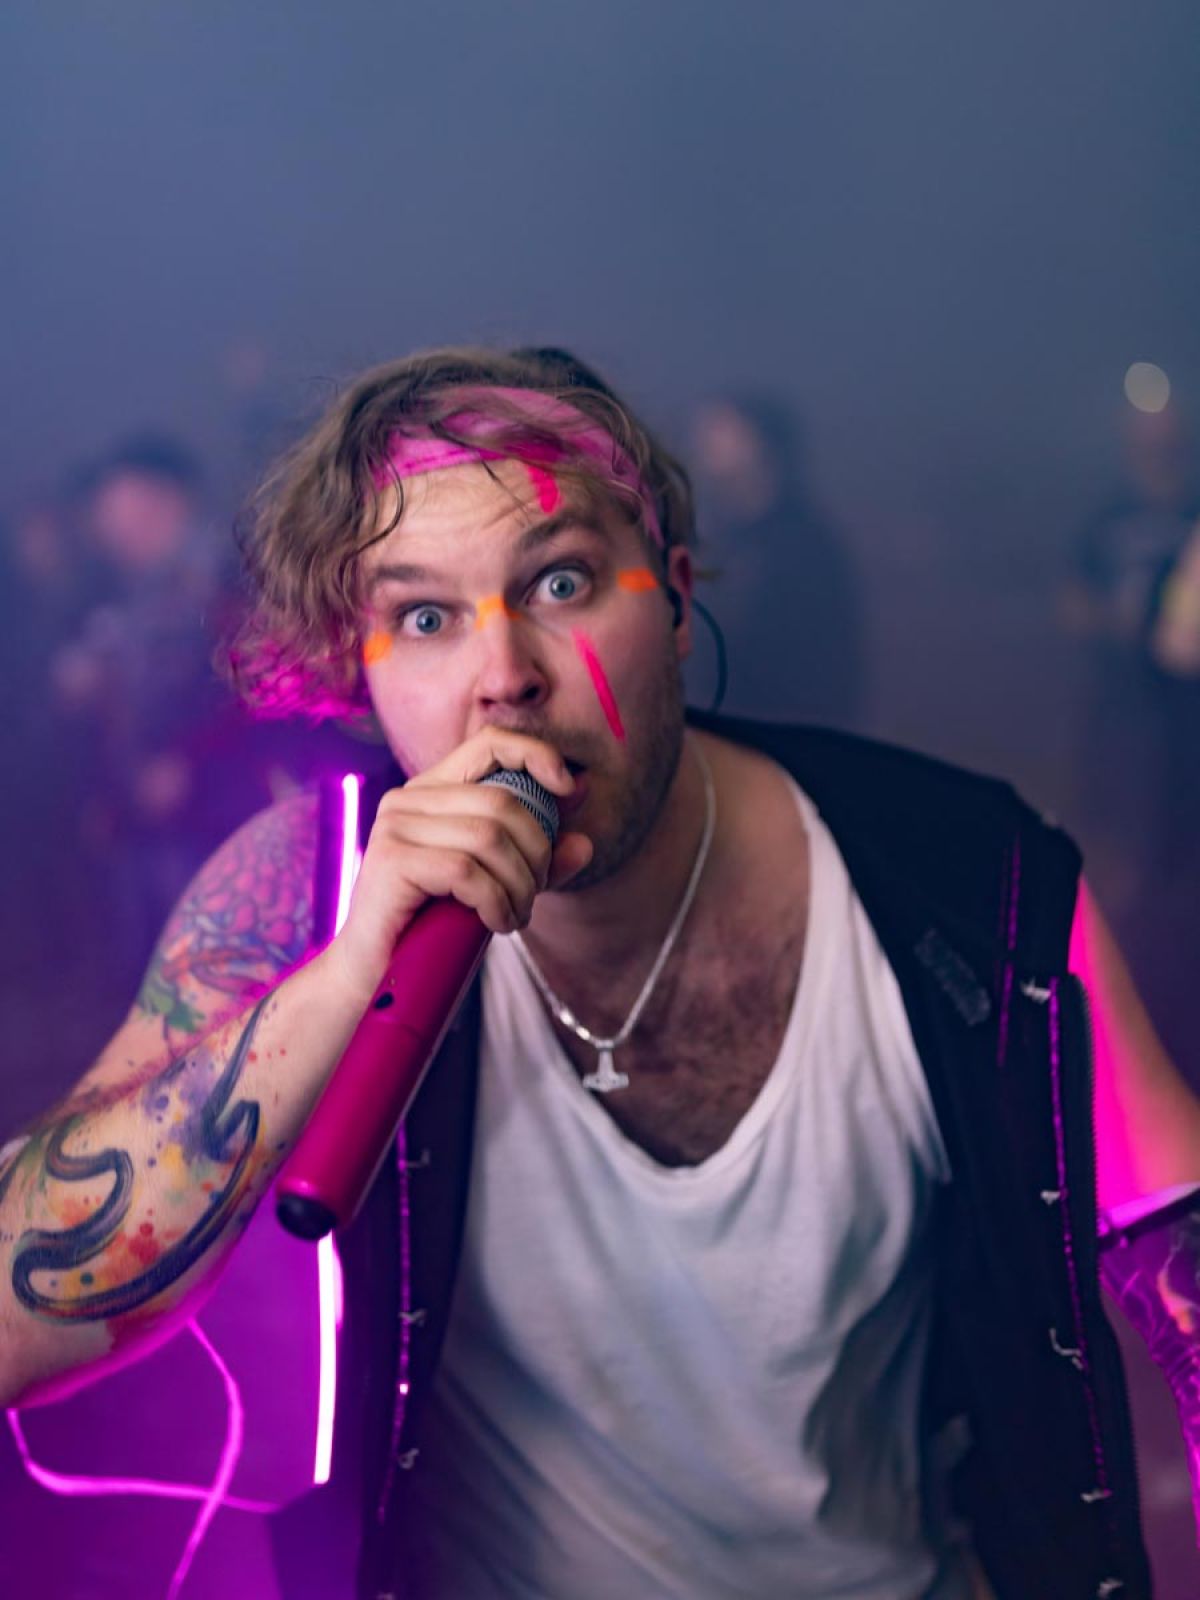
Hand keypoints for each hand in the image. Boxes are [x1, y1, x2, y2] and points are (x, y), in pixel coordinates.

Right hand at [327, 729, 592, 1002]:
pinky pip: (467, 870)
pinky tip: (497, 923)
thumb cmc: (439, 927)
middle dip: (536, 854)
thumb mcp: (502, 883)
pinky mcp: (391, 860)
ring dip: (519, 886)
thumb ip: (541, 856)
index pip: (490, 744)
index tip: (569, 790)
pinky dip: (496, 901)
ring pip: (489, 837)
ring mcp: (394, 826)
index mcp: (433, 791)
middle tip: (533, 895)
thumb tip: (584, 829)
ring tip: (515, 916)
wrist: (379, 977)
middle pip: (503, 802)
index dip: (536, 755)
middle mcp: (408, 798)